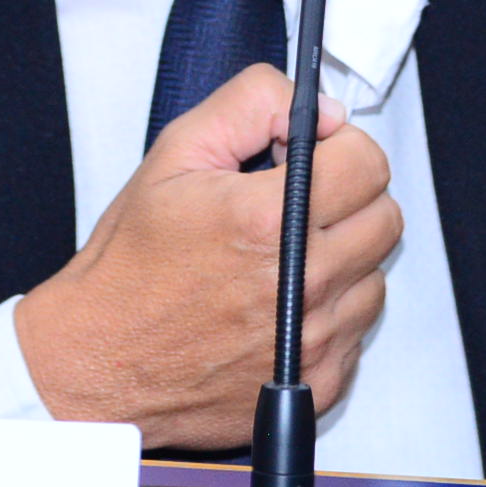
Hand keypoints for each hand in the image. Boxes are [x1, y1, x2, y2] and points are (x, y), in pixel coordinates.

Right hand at [12, 63, 401, 449]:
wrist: (100, 360)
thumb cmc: (131, 266)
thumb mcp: (175, 154)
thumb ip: (252, 105)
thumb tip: (320, 110)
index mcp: (267, 220)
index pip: (367, 163)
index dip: (340, 148)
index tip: (314, 157)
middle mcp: (301, 284)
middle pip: (384, 218)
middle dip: (348, 199)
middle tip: (300, 204)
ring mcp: (313, 340)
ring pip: (376, 275)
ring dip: (344, 258)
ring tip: (285, 259)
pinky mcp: (317, 381)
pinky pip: (357, 330)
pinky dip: (331, 312)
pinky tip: (283, 304)